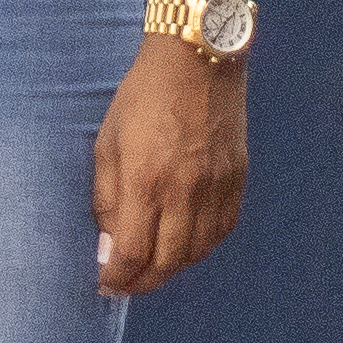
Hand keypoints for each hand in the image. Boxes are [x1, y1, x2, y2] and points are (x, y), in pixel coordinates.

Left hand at [94, 37, 249, 292]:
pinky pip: (222, 230)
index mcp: (146, 179)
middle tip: (126, 284)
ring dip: (172, 267)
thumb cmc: (142, 96)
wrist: (197, 58)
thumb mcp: (107, 142)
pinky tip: (185, 243)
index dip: (117, 278)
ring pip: (197, 252)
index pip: (132, 252)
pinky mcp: (237, 178)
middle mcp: (185, 189)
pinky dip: (202, 246)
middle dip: (142, 282)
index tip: (105, 283)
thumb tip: (108, 247)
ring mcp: (216, 186)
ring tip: (152, 265)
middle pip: (167, 262)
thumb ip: (106, 198)